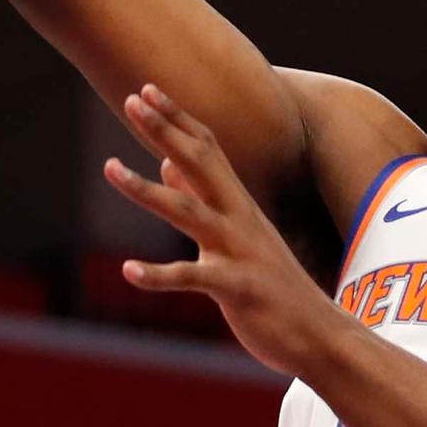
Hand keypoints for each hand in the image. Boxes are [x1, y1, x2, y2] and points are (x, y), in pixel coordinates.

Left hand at [103, 84, 344, 378]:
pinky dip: (159, 274)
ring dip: (146, 189)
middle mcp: (239, 219)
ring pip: (188, 211)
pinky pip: (193, 277)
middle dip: (165, 131)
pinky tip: (128, 270)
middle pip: (200, 163)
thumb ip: (201, 199)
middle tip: (131, 100)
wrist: (317, 336)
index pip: (206, 148)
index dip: (177, 118)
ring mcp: (239, 252)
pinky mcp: (238, 289)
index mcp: (238, 205)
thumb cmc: (271, 288)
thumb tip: (167, 165)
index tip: (146, 89)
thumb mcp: (235, 236)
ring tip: (109, 168)